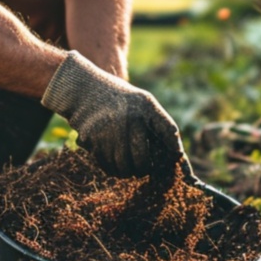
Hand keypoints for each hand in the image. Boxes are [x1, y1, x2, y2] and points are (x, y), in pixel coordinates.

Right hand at [41, 51, 185, 177]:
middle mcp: (129, 119)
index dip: (174, 147)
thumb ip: (158, 121)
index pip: (168, 131)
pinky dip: (114, 169)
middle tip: (144, 169)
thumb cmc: (119, 99)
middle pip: (142, 158)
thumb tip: (174, 152)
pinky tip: (117, 165)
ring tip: (131, 169)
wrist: (84, 89)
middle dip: (144, 168)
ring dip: (129, 171)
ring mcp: (110, 131)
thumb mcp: (142, 100)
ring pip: (124, 166)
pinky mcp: (94, 140)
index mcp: (145, 106)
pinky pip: (107, 165)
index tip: (175, 157)